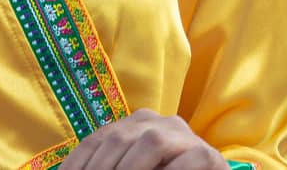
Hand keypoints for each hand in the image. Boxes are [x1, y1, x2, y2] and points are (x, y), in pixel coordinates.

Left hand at [62, 109, 227, 169]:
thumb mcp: (130, 169)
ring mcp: (184, 136)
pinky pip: (187, 159)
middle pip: (118, 139)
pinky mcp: (208, 155)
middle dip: (100, 169)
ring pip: (150, 142)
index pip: (97, 140)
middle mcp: (158, 122)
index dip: (77, 162)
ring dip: (129, 169)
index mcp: (135, 124)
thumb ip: (110, 166)